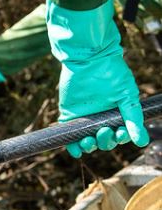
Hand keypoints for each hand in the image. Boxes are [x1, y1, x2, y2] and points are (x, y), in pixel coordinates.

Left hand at [46, 0, 149, 157]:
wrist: (89, 59)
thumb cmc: (112, 74)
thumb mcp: (127, 96)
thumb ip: (133, 118)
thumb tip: (142, 142)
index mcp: (115, 115)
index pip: (119, 135)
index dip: (120, 138)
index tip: (120, 133)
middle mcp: (100, 119)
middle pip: (103, 141)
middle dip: (105, 141)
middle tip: (103, 131)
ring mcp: (84, 119)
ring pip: (87, 142)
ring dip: (89, 146)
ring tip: (89, 140)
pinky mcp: (68, 115)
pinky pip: (69, 136)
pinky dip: (72, 147)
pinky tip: (77, 150)